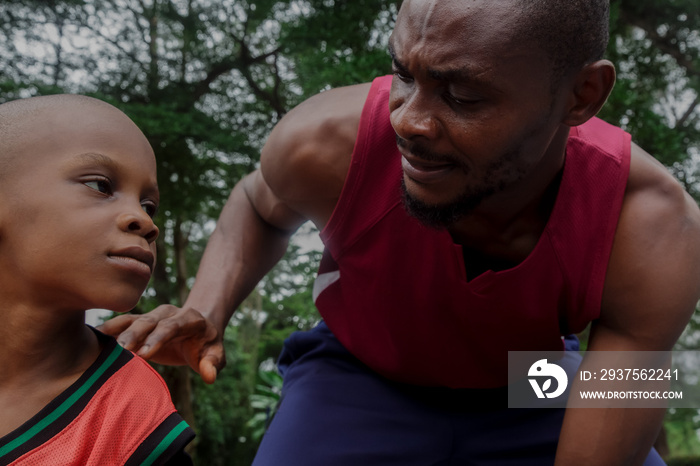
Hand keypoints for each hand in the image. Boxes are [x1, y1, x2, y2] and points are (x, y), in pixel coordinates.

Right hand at [98, 304, 224, 383]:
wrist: (200, 327)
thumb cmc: (207, 345)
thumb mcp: (216, 354)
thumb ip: (213, 363)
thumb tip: (210, 376)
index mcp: (189, 319)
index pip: (172, 326)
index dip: (158, 337)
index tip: (144, 354)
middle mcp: (168, 313)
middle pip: (149, 321)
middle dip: (134, 334)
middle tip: (120, 350)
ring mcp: (153, 316)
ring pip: (133, 320)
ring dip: (117, 331)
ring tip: (100, 343)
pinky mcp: (140, 322)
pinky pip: (122, 323)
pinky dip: (108, 329)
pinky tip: (90, 336)